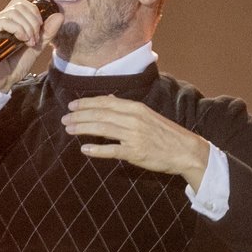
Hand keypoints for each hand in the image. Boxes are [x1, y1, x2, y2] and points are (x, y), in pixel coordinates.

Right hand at [0, 0, 63, 91]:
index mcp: (6, 20)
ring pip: (13, 12)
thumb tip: (59, 15)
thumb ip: (46, 33)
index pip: (20, 3)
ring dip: (27, 27)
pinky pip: (3, 21)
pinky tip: (22, 40)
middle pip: (18, 5)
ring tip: (29, 42)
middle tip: (35, 39)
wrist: (2, 82)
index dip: (34, 12)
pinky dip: (18, 29)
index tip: (39, 30)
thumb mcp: (35, 47)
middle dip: (33, 21)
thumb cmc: (15, 66)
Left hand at [60, 97, 211, 188]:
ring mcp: (134, 135)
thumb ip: (127, 108)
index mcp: (136, 108)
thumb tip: (107, 99)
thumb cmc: (166, 133)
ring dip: (83, 128)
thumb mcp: (148, 115)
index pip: (105, 103)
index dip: (86, 103)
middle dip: (79, 116)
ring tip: (69, 129)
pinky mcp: (135, 152)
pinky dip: (96, 149)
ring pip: (102, 129)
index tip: (72, 106)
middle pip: (100, 114)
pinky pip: (111, 150)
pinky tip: (84, 149)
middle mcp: (133, 119)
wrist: (186, 150)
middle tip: (65, 119)